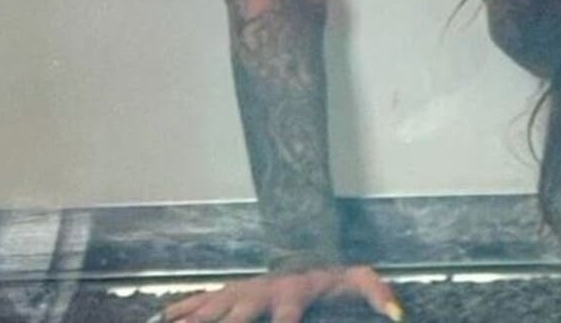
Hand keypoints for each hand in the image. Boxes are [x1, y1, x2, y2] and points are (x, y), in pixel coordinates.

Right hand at [148, 265, 402, 322]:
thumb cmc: (329, 274)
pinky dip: (179, 311)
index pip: (286, 317)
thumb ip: (377, 291)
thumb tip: (398, 313)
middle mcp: (260, 293)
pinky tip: (162, 319)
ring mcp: (241, 291)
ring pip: (212, 308)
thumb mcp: (356, 278)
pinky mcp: (229, 291)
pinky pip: (200, 302)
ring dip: (194, 319)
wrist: (300, 246)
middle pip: (238, 314)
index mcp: (291, 295)